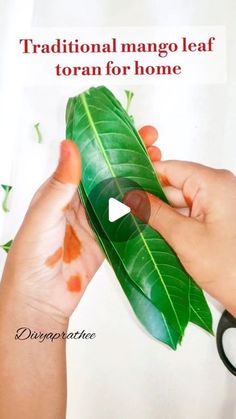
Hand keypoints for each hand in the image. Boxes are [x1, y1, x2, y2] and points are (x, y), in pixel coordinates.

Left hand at [0, 126, 160, 325]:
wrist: (40, 298)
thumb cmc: (32, 256)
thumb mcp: (44, 214)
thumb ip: (60, 183)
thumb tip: (70, 145)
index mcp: (62, 190)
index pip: (90, 160)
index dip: (110, 145)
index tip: (132, 131)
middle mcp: (80, 203)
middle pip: (110, 175)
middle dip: (131, 159)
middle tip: (154, 145)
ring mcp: (95, 222)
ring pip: (121, 196)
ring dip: (139, 181)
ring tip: (160, 167)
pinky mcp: (107, 241)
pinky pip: (126, 222)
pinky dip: (140, 211)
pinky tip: (156, 199)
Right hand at [124, 161, 235, 316]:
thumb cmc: (233, 269)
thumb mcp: (184, 238)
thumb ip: (154, 214)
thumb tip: (132, 197)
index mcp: (214, 183)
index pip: (169, 169)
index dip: (143, 178)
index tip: (123, 189)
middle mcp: (218, 190)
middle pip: (172, 187)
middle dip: (150, 203)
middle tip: (126, 215)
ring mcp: (217, 207)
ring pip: (178, 204)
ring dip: (160, 218)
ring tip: (139, 230)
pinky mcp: (216, 222)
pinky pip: (188, 217)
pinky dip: (172, 226)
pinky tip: (157, 237)